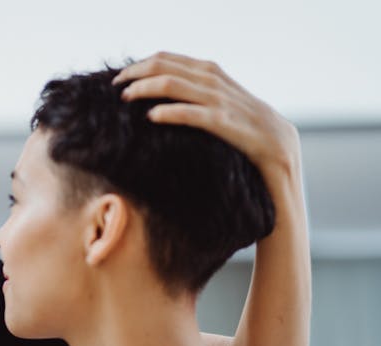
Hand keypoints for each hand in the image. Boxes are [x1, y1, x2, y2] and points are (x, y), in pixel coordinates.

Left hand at [113, 52, 300, 187]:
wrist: (288, 220)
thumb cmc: (254, 195)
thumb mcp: (233, 156)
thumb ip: (213, 134)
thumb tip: (168, 124)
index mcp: (249, 103)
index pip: (202, 67)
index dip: (165, 63)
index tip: (131, 72)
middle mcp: (253, 104)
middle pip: (198, 70)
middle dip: (154, 69)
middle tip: (119, 81)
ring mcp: (256, 121)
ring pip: (202, 88)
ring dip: (158, 86)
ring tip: (127, 94)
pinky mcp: (255, 142)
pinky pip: (211, 120)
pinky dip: (180, 113)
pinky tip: (153, 115)